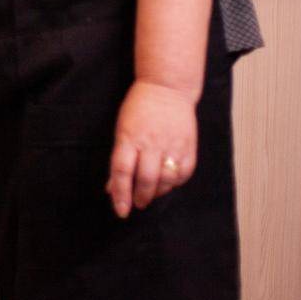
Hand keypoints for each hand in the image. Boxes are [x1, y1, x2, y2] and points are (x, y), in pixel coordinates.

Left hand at [105, 80, 197, 218]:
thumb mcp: (121, 130)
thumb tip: (111, 188)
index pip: (121, 171)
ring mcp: (172, 145)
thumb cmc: (139, 109)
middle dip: (140, 197)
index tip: (120, 210)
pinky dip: (174, 184)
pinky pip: (183, 175)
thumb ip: (118, 159)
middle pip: (145, 179)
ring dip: (157, 193)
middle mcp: (151, 143)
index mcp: (129, 137)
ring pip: (165, 181)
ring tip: (150, 194)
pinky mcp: (188, 147)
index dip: (120, 194)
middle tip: (137, 204)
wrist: (167, 89)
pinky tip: (167, 182)